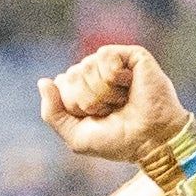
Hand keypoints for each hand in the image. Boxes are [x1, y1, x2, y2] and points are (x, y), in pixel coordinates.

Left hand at [37, 40, 186, 170]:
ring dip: (103, 92)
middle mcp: (95, 74)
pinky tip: (129, 85)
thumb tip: (44, 81)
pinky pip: (104, 56)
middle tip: (112, 110)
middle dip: (88, 100)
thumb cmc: (118, 140)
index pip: (60, 85)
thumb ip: (52, 112)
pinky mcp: (131, 55)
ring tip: (122, 101)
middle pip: (71, 76)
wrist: (151, 140)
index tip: (95, 118)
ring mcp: (113, 64)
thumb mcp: (75, 135)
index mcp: (81, 90)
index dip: (74, 106)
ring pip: (86, 67)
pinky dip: (114, 78)